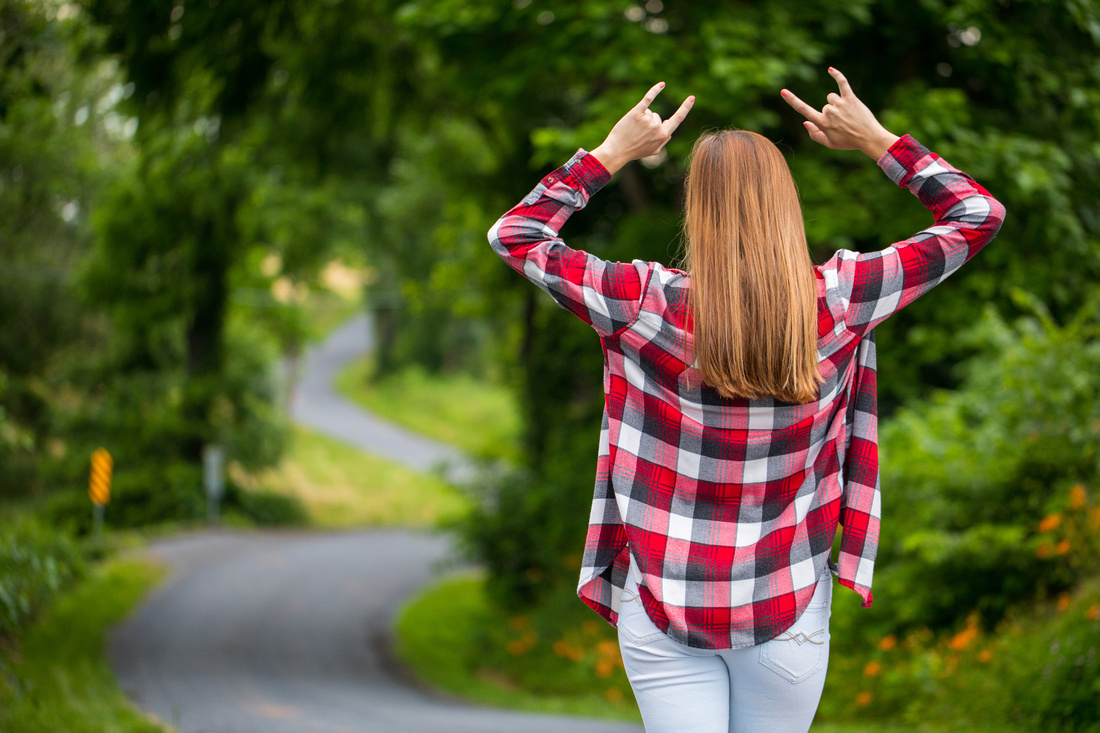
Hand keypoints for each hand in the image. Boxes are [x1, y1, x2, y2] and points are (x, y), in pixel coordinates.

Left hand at [591, 82, 694, 174]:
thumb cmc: (634, 151)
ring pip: (649, 112)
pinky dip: (655, 91)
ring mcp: (647, 119)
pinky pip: (648, 99)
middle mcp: (657, 127)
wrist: (616, 151)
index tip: (692, 98)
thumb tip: (669, 131)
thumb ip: (663, 141)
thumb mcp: (652, 151)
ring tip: (632, 130)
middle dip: (648, 123)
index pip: (677, 119)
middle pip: (657, 117)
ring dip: (641, 118)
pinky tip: (662, 85)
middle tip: (637, 135)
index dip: (685, 108)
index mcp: (663, 136)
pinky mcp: (636, 113)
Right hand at [781, 68, 898, 158]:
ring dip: (837, 104)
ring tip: (849, 115)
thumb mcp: (829, 144)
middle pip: (824, 106)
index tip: (783, 91)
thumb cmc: (849, 142)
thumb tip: (805, 121)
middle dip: (831, 113)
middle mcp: (829, 112)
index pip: (803, 109)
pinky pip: (842, 83)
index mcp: (822, 123)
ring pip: (832, 98)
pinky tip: (830, 70)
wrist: (869, 138)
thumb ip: (815, 134)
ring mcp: (840, 104)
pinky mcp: (850, 98)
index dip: (792, 100)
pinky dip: (837, 75)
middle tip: (844, 124)